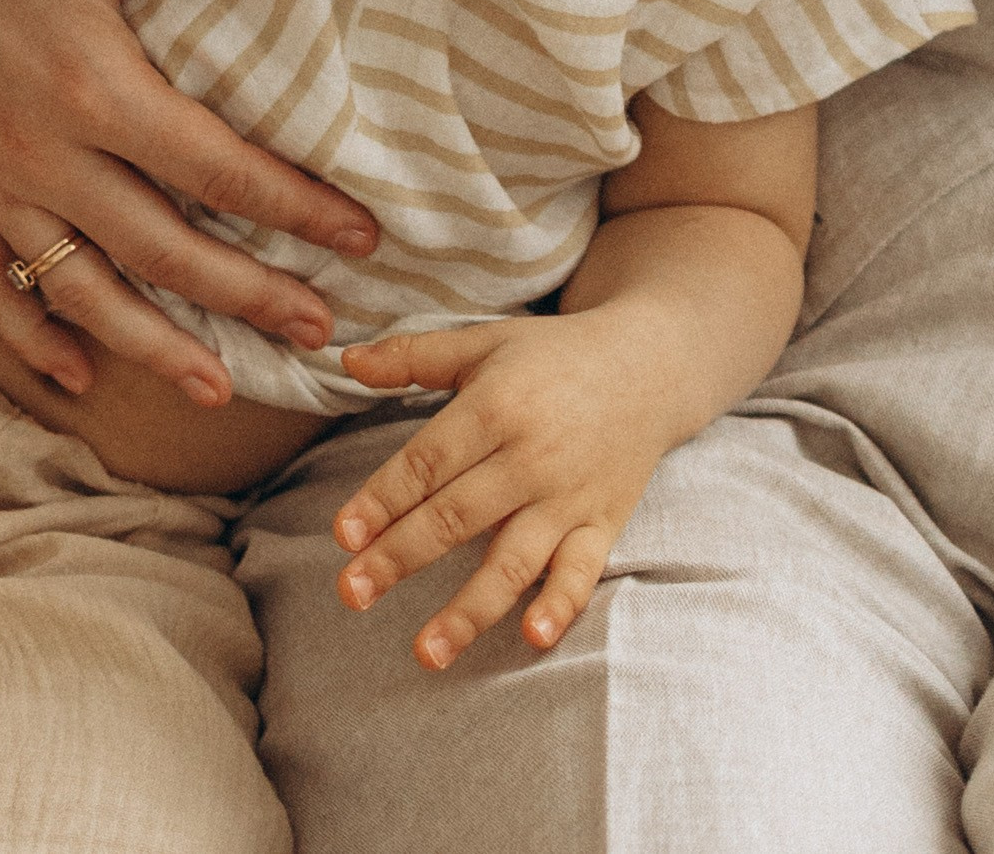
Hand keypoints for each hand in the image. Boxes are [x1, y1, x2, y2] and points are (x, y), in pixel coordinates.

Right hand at [0, 0, 379, 403]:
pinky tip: (79, 374)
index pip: (215, 169)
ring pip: (80, 289)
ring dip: (151, 345)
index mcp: (90, 76)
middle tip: (320, 330)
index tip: (362, 238)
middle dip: (247, 297)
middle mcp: (37, 145)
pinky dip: (35, 335)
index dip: (295, 209)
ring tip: (218, 386)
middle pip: (160, 250)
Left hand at [332, 308, 681, 668]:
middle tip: (352, 593)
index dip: (382, 499)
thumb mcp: (484, 342)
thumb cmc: (553, 355)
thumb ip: (413, 355)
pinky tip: (531, 637)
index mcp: (495, 407)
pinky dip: (560, 605)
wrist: (649, 365)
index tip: (343, 536)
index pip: (427, 462)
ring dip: (468, 609)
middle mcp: (530, 456)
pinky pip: (582, 572)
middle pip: (456, 516)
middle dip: (400, 558)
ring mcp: (569, 496)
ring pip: (512, 560)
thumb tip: (347, 362)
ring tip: (426, 652)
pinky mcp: (604, 523)